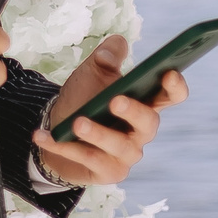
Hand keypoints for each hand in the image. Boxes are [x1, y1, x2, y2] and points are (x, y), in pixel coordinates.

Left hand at [33, 34, 185, 187]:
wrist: (59, 129)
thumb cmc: (84, 98)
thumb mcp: (92, 73)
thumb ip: (106, 57)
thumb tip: (115, 45)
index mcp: (145, 102)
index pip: (171, 95)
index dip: (175, 86)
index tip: (168, 72)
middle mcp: (141, 130)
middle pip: (149, 122)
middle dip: (133, 111)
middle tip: (115, 100)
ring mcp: (127, 154)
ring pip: (119, 146)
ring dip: (98, 134)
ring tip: (77, 123)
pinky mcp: (108, 172)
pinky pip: (89, 160)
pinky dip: (64, 147)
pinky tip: (42, 136)